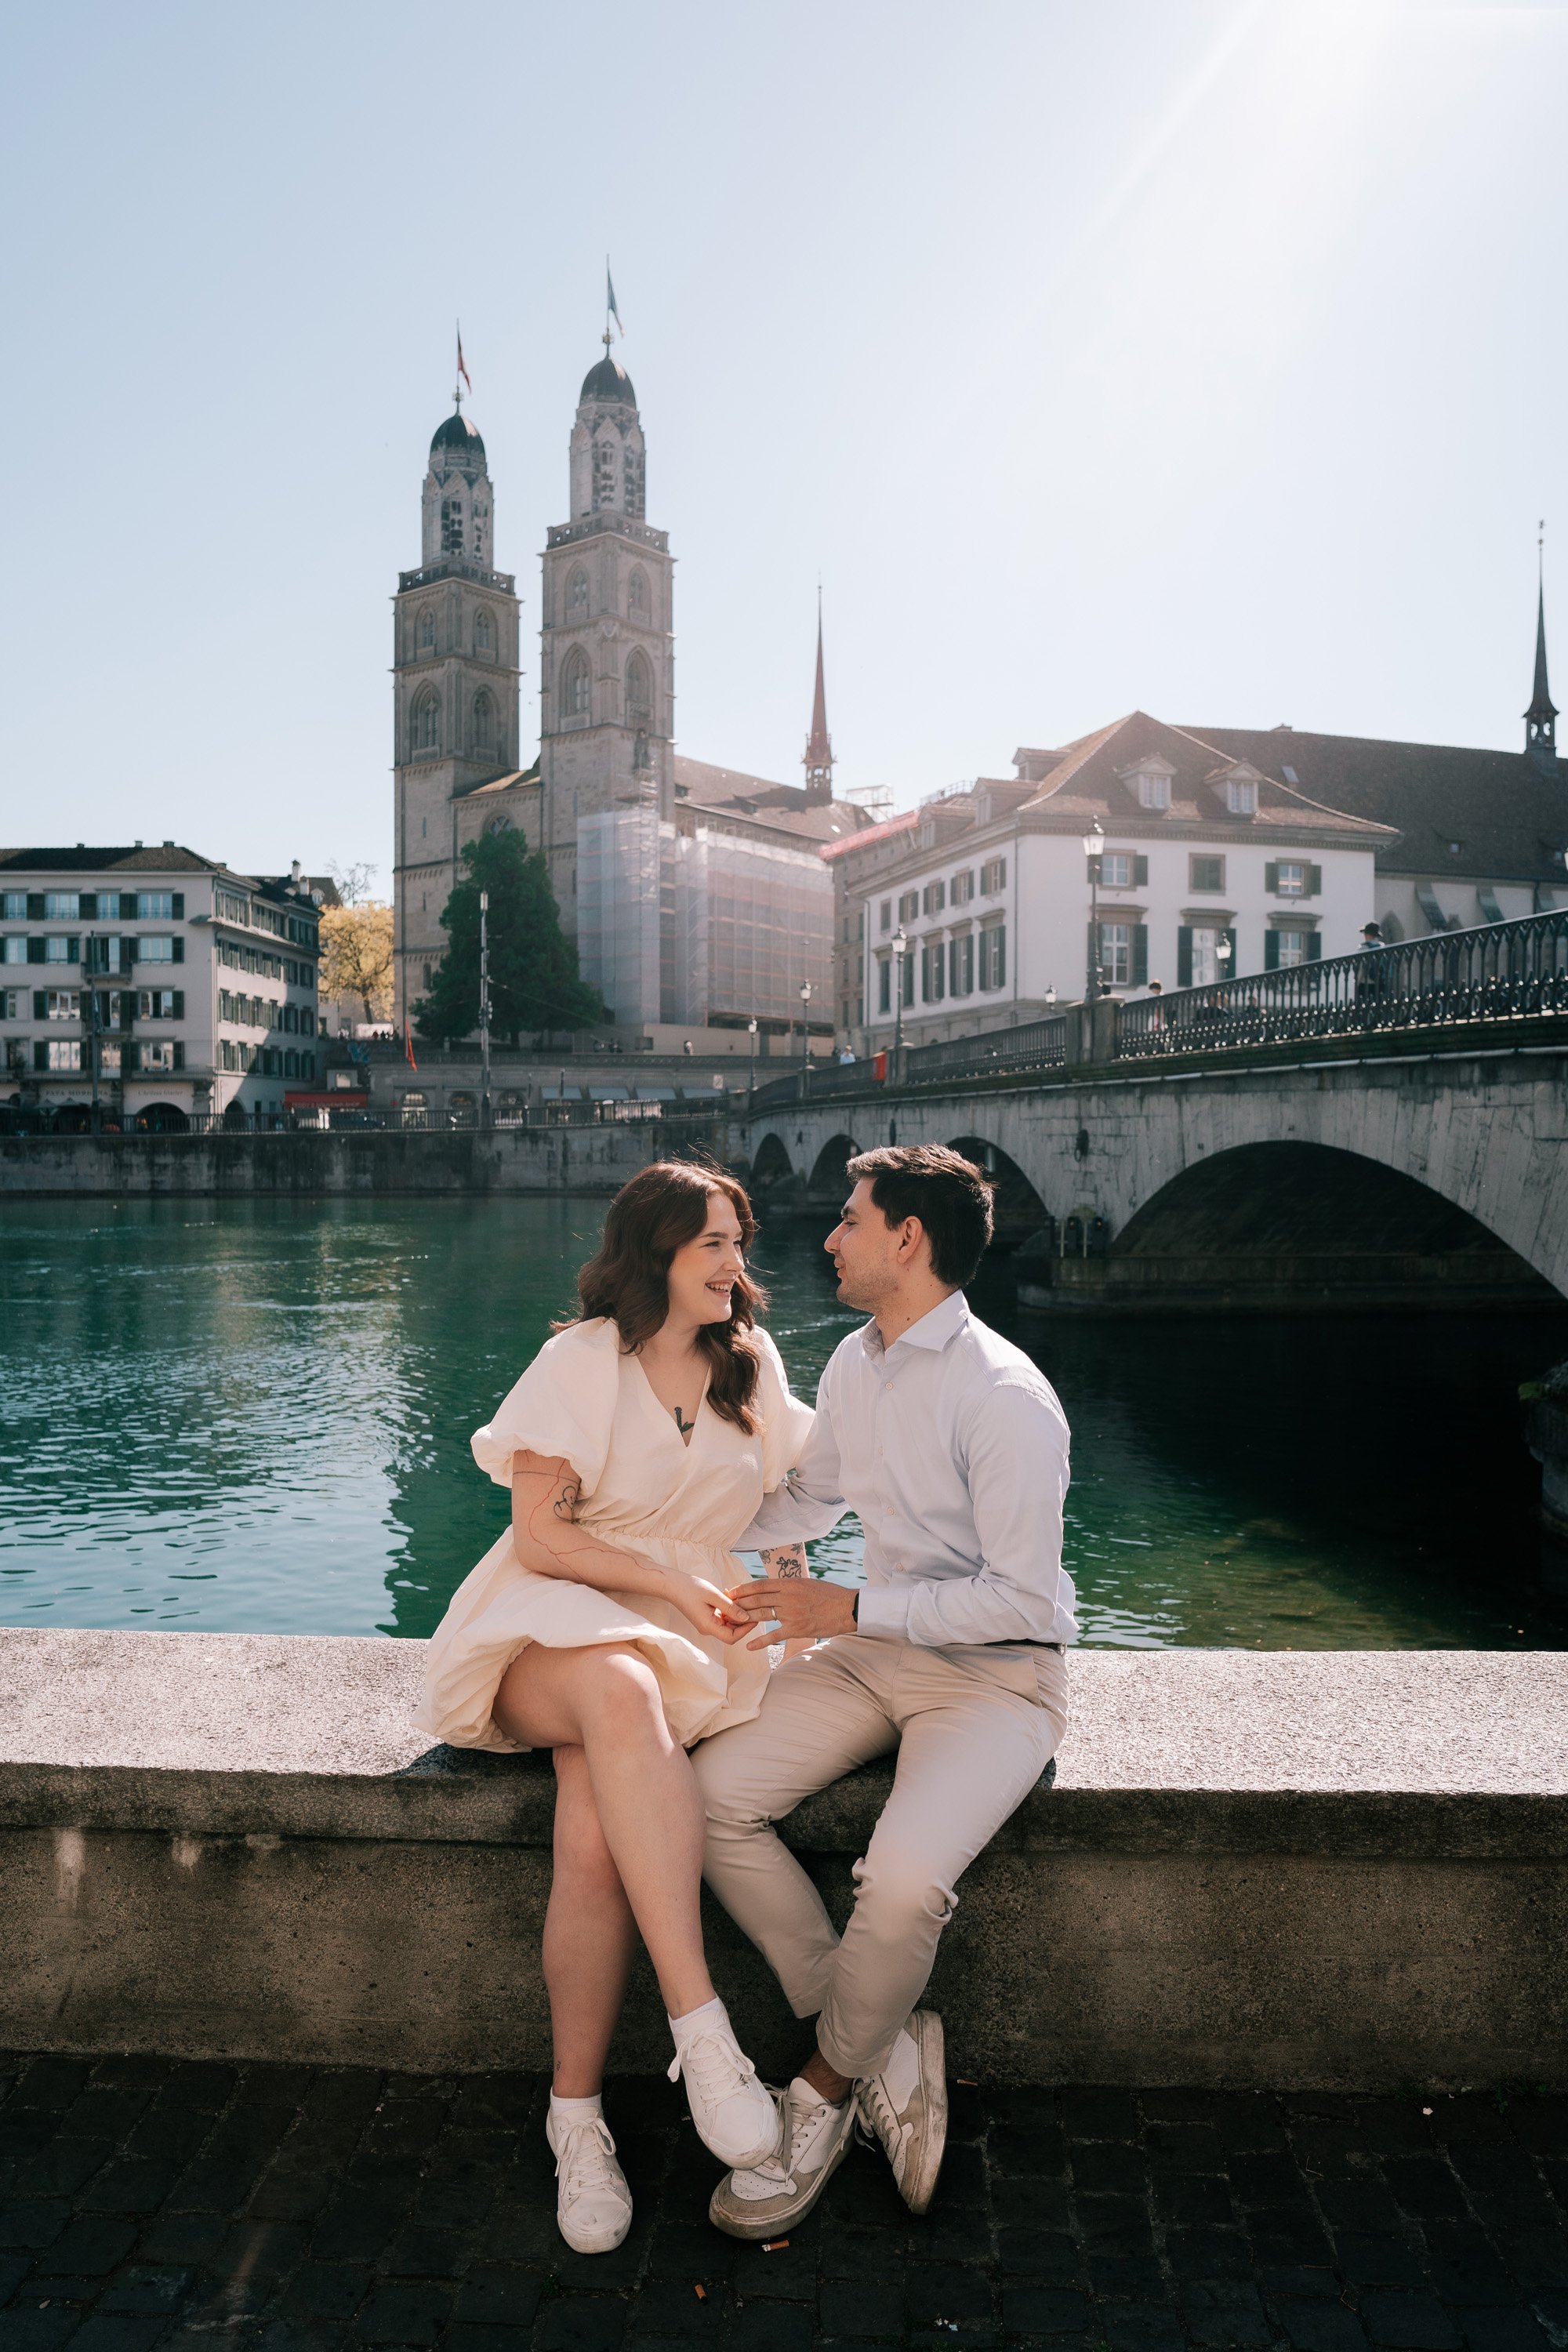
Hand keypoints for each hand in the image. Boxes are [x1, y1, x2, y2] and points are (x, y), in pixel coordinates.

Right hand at [668, 1573, 752, 1646]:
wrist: (672, 1585)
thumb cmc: (691, 1588)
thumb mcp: (713, 1596)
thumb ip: (730, 1607)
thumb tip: (747, 1618)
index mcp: (708, 1626)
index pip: (732, 1637)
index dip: (745, 1629)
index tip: (755, 1617)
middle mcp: (708, 1629)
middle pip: (731, 1632)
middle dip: (742, 1621)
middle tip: (750, 1605)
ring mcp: (707, 1624)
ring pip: (727, 1625)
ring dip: (735, 1614)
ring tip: (738, 1598)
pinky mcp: (706, 1618)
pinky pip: (721, 1618)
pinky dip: (728, 1610)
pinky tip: (729, 1597)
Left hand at [728, 1576, 857, 1651]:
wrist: (848, 1608)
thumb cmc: (830, 1594)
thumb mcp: (808, 1583)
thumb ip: (790, 1585)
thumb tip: (776, 1587)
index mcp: (791, 1583)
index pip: (761, 1584)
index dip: (743, 1588)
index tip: (731, 1590)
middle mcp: (788, 1596)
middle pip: (757, 1598)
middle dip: (738, 1602)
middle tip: (724, 1605)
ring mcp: (791, 1613)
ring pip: (762, 1614)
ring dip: (744, 1618)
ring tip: (730, 1621)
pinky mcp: (797, 1628)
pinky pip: (773, 1635)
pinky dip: (759, 1641)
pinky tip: (748, 1645)